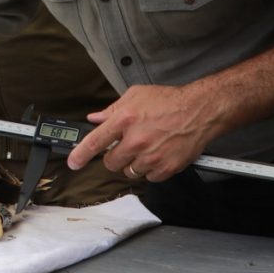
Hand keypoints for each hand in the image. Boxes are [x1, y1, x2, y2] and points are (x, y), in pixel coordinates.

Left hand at [66, 83, 221, 182]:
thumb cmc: (169, 101)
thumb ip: (113, 109)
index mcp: (125, 119)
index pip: (95, 141)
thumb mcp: (136, 95)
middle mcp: (136, 140)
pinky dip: (151, 169)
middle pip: (111, 162)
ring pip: (129, 172)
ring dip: (134, 163)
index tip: (73, 162)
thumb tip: (96, 118)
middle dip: (115, 156)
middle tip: (127, 145)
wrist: (200, 111)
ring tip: (147, 147)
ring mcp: (151, 156)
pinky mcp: (165, 168)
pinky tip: (158, 154)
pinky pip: (148, 178)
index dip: (80, 154)